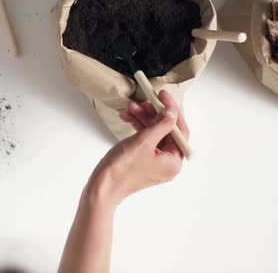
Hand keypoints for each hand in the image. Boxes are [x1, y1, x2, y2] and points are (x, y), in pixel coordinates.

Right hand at [86, 90, 188, 206]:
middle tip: (142, 102)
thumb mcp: (144, 141)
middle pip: (165, 131)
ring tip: (129, 109)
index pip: (179, 130)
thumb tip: (172, 111)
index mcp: (174, 161)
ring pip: (153, 134)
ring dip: (142, 119)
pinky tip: (127, 119)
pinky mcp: (141, 161)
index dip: (172, 110)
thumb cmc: (122, 169)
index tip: (163, 96)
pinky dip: (137, 129)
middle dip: (152, 114)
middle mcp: (167, 163)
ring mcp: (154, 162)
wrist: (102, 187)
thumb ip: (161, 124)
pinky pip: (144, 141)